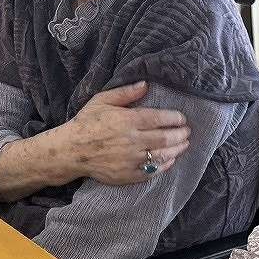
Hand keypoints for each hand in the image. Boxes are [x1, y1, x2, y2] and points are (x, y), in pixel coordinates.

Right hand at [62, 81, 190, 185]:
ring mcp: (131, 159)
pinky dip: (165, 165)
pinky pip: (153, 171)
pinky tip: (171, 159)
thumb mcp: (102, 101)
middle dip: (181, 134)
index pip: (159, 118)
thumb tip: (146, 84)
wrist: (71, 151)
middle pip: (165, 138)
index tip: (182, 118)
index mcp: (127, 121)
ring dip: (177, 150)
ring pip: (162, 155)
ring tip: (184, 144)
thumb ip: (125, 93)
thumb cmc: (86, 123)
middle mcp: (132, 141)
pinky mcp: (128, 174)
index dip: (175, 118)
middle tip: (187, 131)